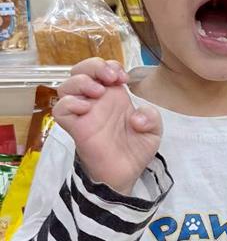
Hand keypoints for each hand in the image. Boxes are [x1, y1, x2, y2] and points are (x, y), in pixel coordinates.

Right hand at [53, 58, 161, 194]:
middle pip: (80, 70)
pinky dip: (70, 103)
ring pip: (65, 86)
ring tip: (98, 92)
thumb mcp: (153, 132)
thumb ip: (152, 118)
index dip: (110, 65)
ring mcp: (83, 114)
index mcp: (113, 96)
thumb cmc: (134, 150)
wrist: (125, 175)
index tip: (123, 78)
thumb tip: (137, 117)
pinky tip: (86, 108)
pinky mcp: (75, 128)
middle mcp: (95, 101)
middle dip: (93, 66)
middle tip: (110, 79)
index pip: (102, 68)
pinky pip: (60, 109)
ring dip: (81, 81)